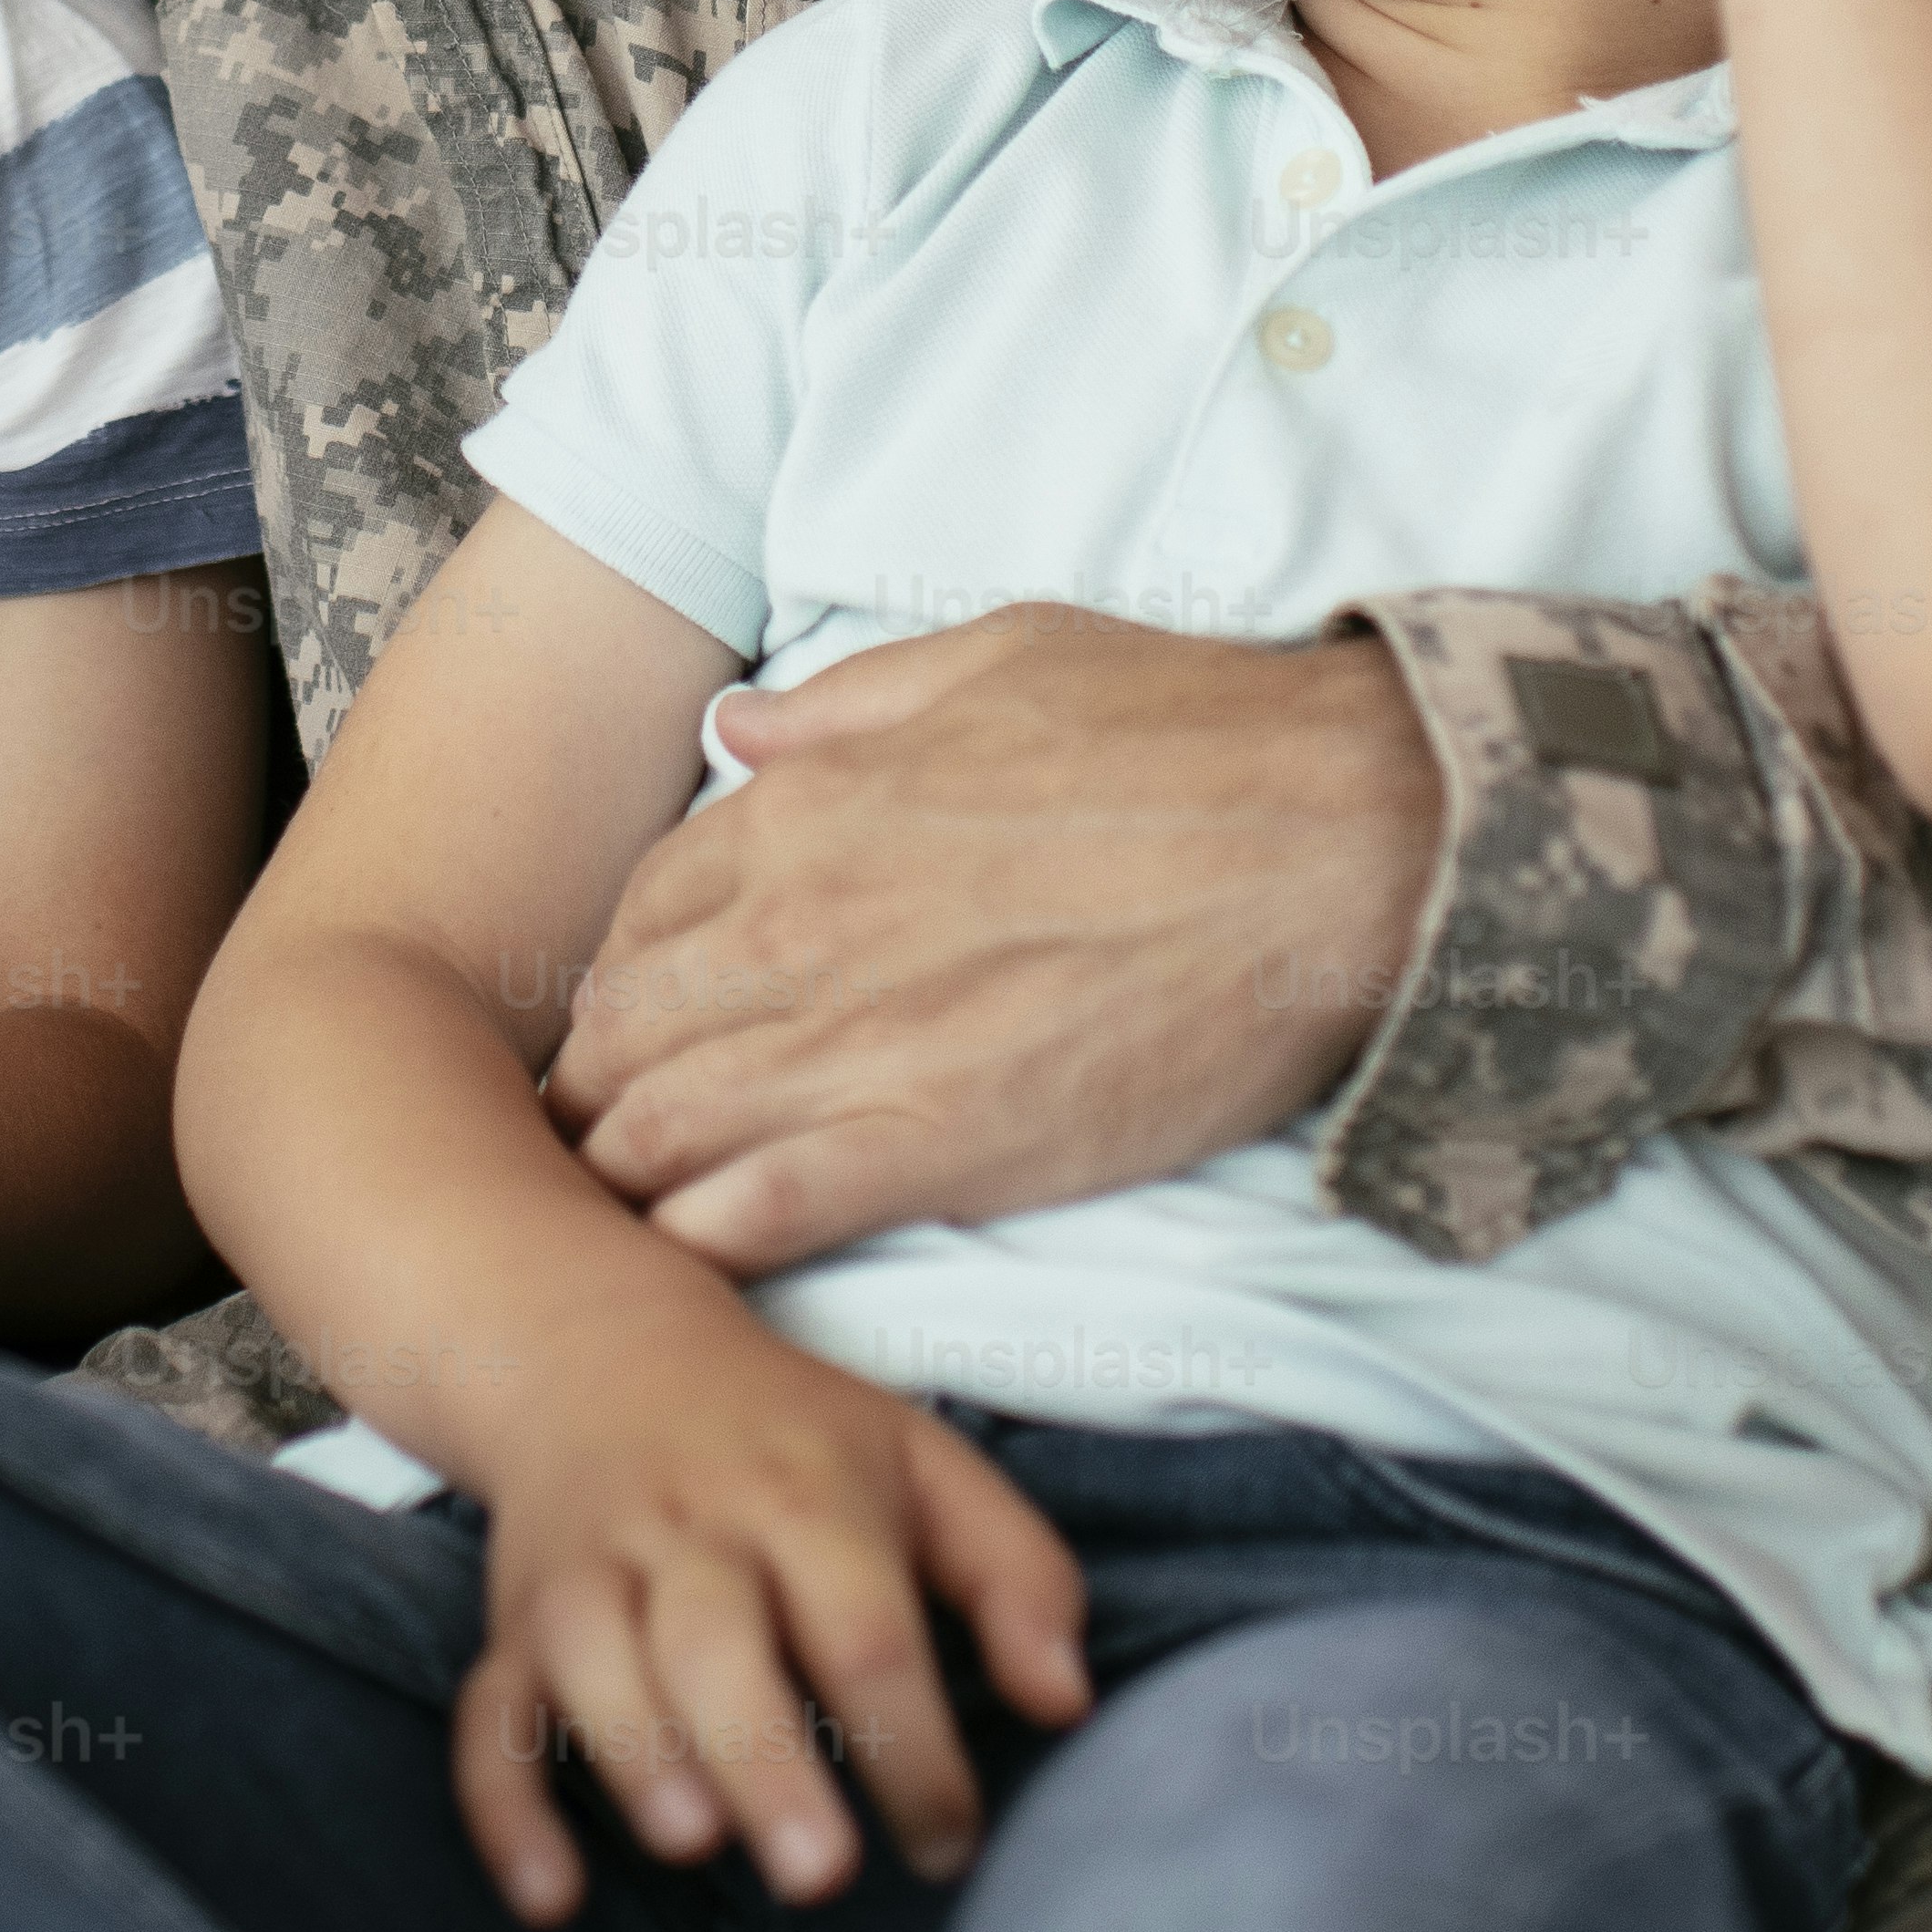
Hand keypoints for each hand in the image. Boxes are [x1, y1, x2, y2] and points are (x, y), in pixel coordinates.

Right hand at [456, 1312, 1090, 1917]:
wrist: (596, 1349)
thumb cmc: (790, 1436)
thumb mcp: (923, 1463)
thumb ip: (1016, 1572)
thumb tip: (1067, 1704)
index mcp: (804, 1496)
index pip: (864, 1628)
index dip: (912, 1745)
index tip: (950, 1841)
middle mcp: (687, 1533)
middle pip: (717, 1645)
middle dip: (764, 1761)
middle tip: (822, 1874)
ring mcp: (587, 1576)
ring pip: (592, 1666)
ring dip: (635, 1755)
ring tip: (695, 1844)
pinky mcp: (514, 1626)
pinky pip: (486, 1716)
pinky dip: (505, 1807)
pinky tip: (552, 1897)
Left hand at [543, 611, 1436, 1270]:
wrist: (1335, 839)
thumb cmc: (1189, 734)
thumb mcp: (999, 656)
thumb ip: (851, 705)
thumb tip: (738, 733)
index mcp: (807, 808)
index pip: (643, 918)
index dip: (626, 984)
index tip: (641, 1031)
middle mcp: (794, 923)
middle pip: (621, 1035)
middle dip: (596, 1095)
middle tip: (608, 1147)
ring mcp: (851, 1040)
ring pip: (654, 1134)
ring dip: (620, 1183)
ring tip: (621, 1228)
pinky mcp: (929, 1147)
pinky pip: (748, 1216)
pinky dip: (692, 1249)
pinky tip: (681, 1275)